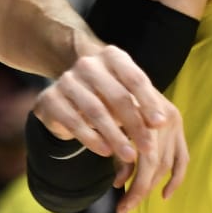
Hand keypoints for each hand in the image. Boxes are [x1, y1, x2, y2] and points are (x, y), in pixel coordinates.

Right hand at [32, 44, 188, 212]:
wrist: (65, 93)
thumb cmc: (106, 94)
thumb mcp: (125, 93)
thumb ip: (142, 104)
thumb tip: (161, 122)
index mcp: (112, 56)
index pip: (135, 78)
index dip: (149, 102)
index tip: (161, 123)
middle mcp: (88, 64)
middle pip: (117, 96)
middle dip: (135, 124)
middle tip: (148, 147)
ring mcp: (67, 79)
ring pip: (96, 111)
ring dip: (115, 136)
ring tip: (129, 155)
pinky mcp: (49, 98)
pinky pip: (73, 120)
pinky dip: (91, 138)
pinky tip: (105, 152)